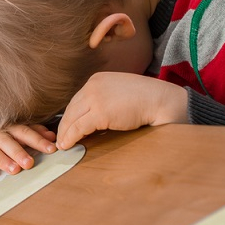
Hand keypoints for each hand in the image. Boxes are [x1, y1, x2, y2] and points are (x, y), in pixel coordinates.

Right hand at [0, 124, 56, 180]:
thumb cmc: (4, 135)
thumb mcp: (20, 132)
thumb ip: (35, 133)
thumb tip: (52, 136)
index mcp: (9, 126)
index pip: (24, 131)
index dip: (37, 140)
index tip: (51, 149)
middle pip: (6, 141)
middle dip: (18, 152)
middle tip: (29, 163)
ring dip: (1, 159)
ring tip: (14, 170)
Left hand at [56, 72, 187, 149]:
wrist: (163, 101)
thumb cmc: (147, 99)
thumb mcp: (120, 93)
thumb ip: (105, 100)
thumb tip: (92, 118)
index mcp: (97, 79)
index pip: (77, 99)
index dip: (71, 115)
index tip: (66, 126)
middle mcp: (92, 86)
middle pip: (71, 108)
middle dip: (64, 125)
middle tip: (60, 138)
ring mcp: (95, 98)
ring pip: (71, 118)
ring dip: (65, 133)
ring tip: (62, 144)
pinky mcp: (100, 113)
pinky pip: (78, 128)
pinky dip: (70, 137)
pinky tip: (67, 145)